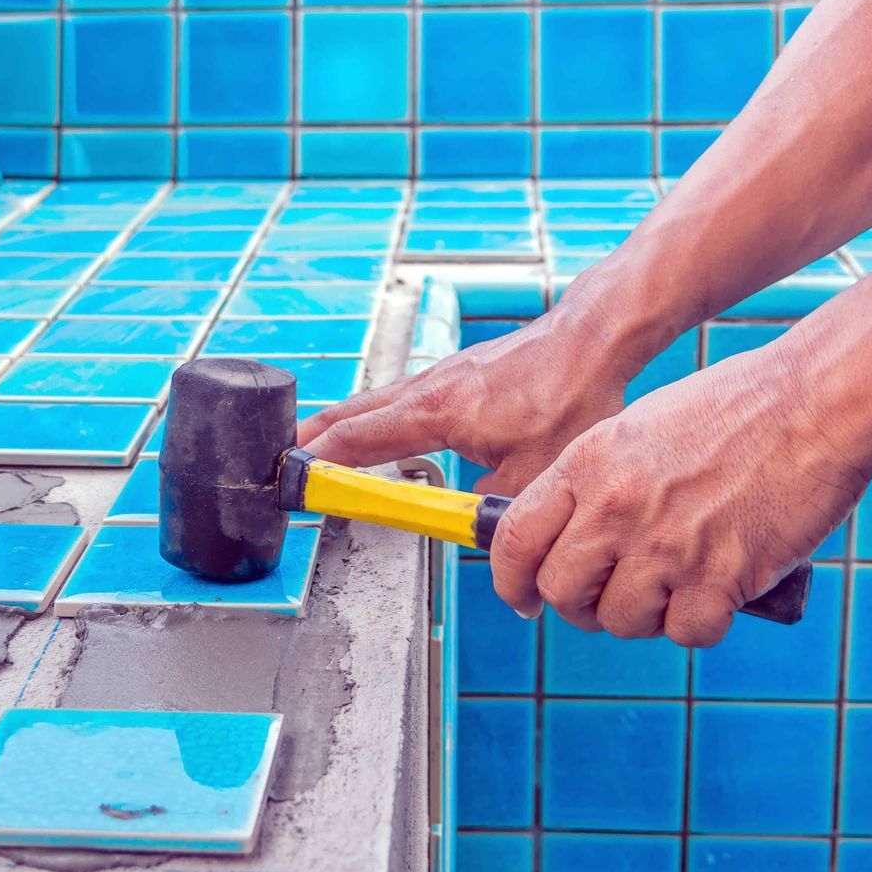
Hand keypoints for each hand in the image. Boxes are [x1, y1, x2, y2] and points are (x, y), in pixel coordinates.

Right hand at [297, 286, 647, 498]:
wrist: (591, 339)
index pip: (356, 440)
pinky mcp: (456, 373)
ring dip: (340, 425)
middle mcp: (426, 388)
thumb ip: (496, 509)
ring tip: (315, 447)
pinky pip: (396, 396)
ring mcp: (439, 376)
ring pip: (373, 402)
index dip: (319, 463)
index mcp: (434, 412)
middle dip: (311, 438)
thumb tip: (479, 532)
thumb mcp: (535, 472)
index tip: (291, 480)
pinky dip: (372, 415)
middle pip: (349, 414)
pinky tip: (380, 429)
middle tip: (280, 462)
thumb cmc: (569, 395)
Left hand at [490, 340, 871, 646]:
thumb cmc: (736, 408)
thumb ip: (597, 483)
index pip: (515, 541)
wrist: (814, 402)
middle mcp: (615, 508)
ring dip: (645, 616)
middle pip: (562, 592)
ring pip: (621, 621)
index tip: (523, 599)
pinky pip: (686, 632)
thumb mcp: (637, 429)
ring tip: (674, 586)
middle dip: (580, 606)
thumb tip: (572, 537)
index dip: (511, 582)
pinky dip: (700, 624)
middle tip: (610, 598)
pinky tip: (717, 592)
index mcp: (587, 465)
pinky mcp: (719, 577)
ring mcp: (665, 546)